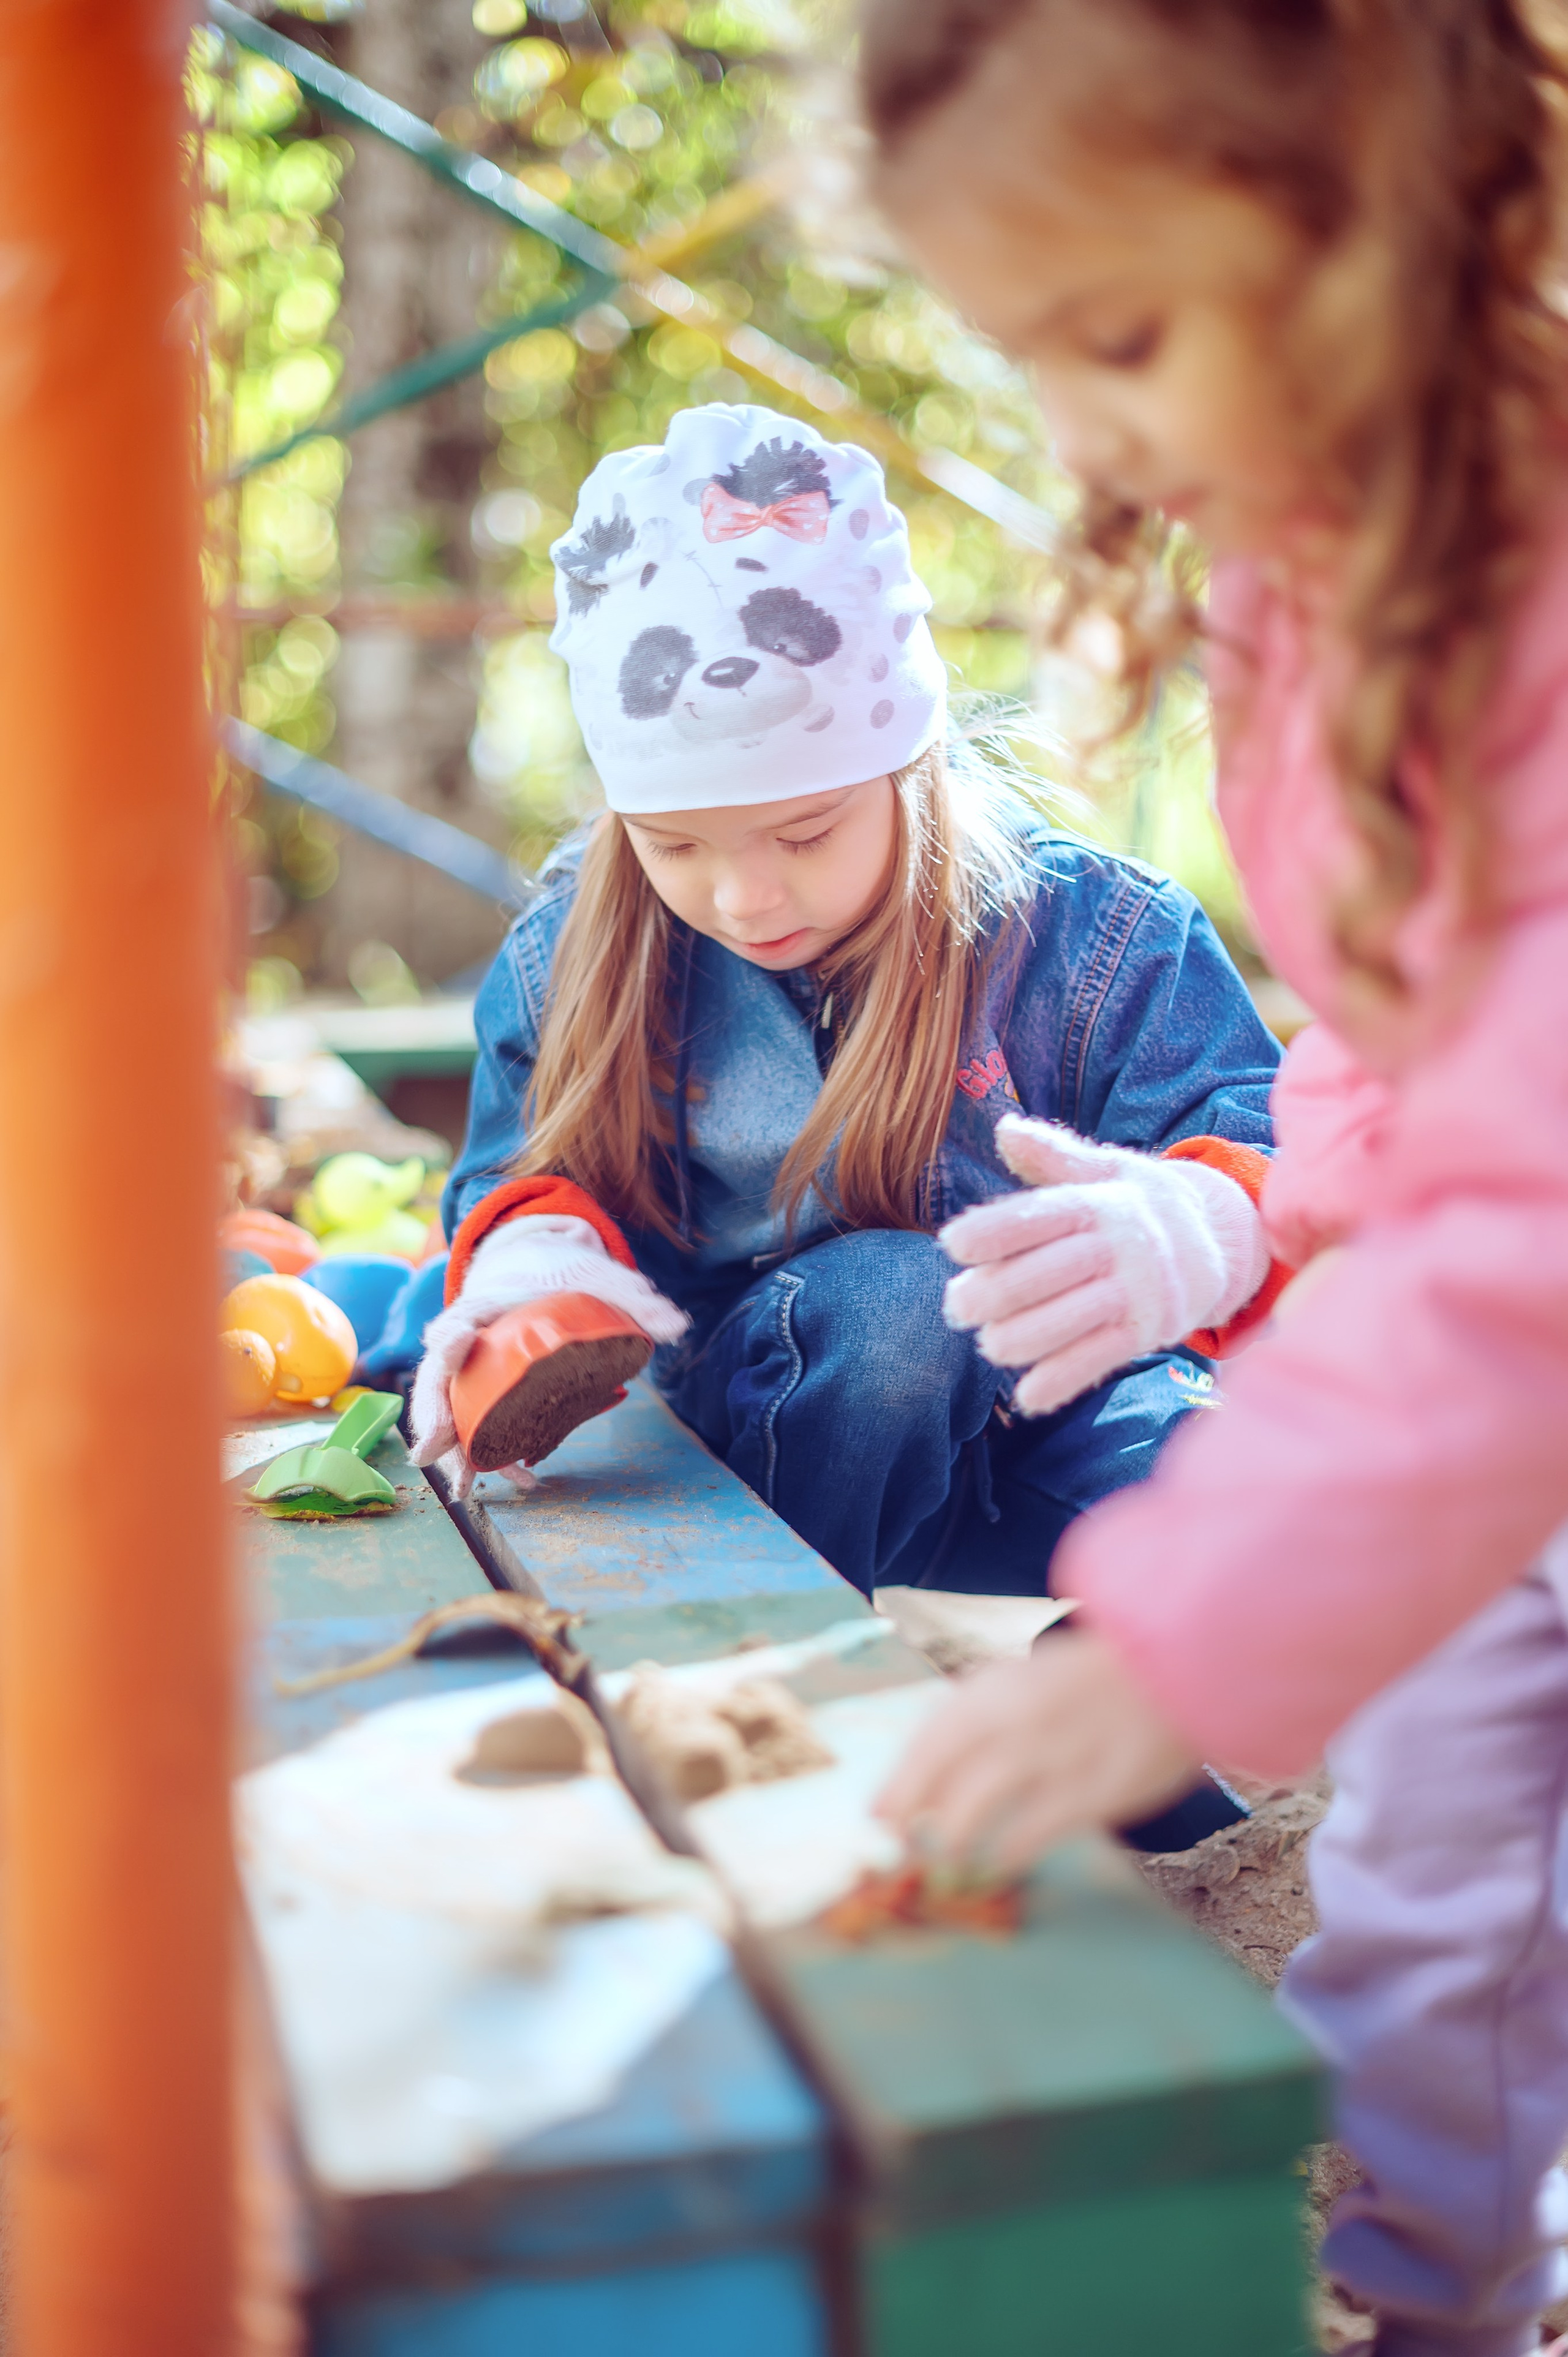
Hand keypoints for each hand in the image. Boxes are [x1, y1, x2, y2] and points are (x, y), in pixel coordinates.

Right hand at [409, 1213, 686, 1493]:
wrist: (542, 1277)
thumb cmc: (562, 1276)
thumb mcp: (596, 1276)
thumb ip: (632, 1297)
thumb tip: (674, 1325)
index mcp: (486, 1304)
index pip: (459, 1318)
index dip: (453, 1335)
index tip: (453, 1344)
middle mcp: (469, 1342)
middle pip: (438, 1379)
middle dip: (434, 1415)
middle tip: (431, 1451)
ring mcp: (472, 1373)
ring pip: (450, 1413)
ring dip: (455, 1451)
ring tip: (464, 1489)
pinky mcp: (486, 1396)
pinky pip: (478, 1428)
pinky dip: (487, 1458)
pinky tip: (517, 1479)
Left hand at [875, 1630, 1197, 1870]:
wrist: (1179, 1665)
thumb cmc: (1095, 1681)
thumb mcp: (1030, 1683)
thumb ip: (986, 1719)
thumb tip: (934, 1775)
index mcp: (999, 1684)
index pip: (931, 1737)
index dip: (899, 1781)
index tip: (877, 1816)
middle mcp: (1016, 1715)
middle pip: (941, 1771)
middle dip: (912, 1813)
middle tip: (900, 1848)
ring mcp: (1054, 1752)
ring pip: (978, 1805)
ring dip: (952, 1839)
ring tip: (945, 1861)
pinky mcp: (1095, 1789)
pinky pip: (1034, 1831)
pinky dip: (1008, 1852)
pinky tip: (999, 1864)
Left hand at [940, 1115, 1266, 1415]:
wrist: (1223, 1240)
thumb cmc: (1140, 1203)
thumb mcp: (1105, 1170)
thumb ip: (1052, 1156)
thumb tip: (1003, 1129)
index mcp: (1103, 1201)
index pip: (1042, 1215)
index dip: (995, 1229)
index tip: (950, 1243)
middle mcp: (1123, 1244)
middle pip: (1050, 1271)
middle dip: (996, 1292)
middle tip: (954, 1308)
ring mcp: (1140, 1291)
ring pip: (1073, 1319)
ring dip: (1023, 1338)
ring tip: (988, 1345)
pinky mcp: (1150, 1331)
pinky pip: (1101, 1358)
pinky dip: (1063, 1379)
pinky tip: (1026, 1397)